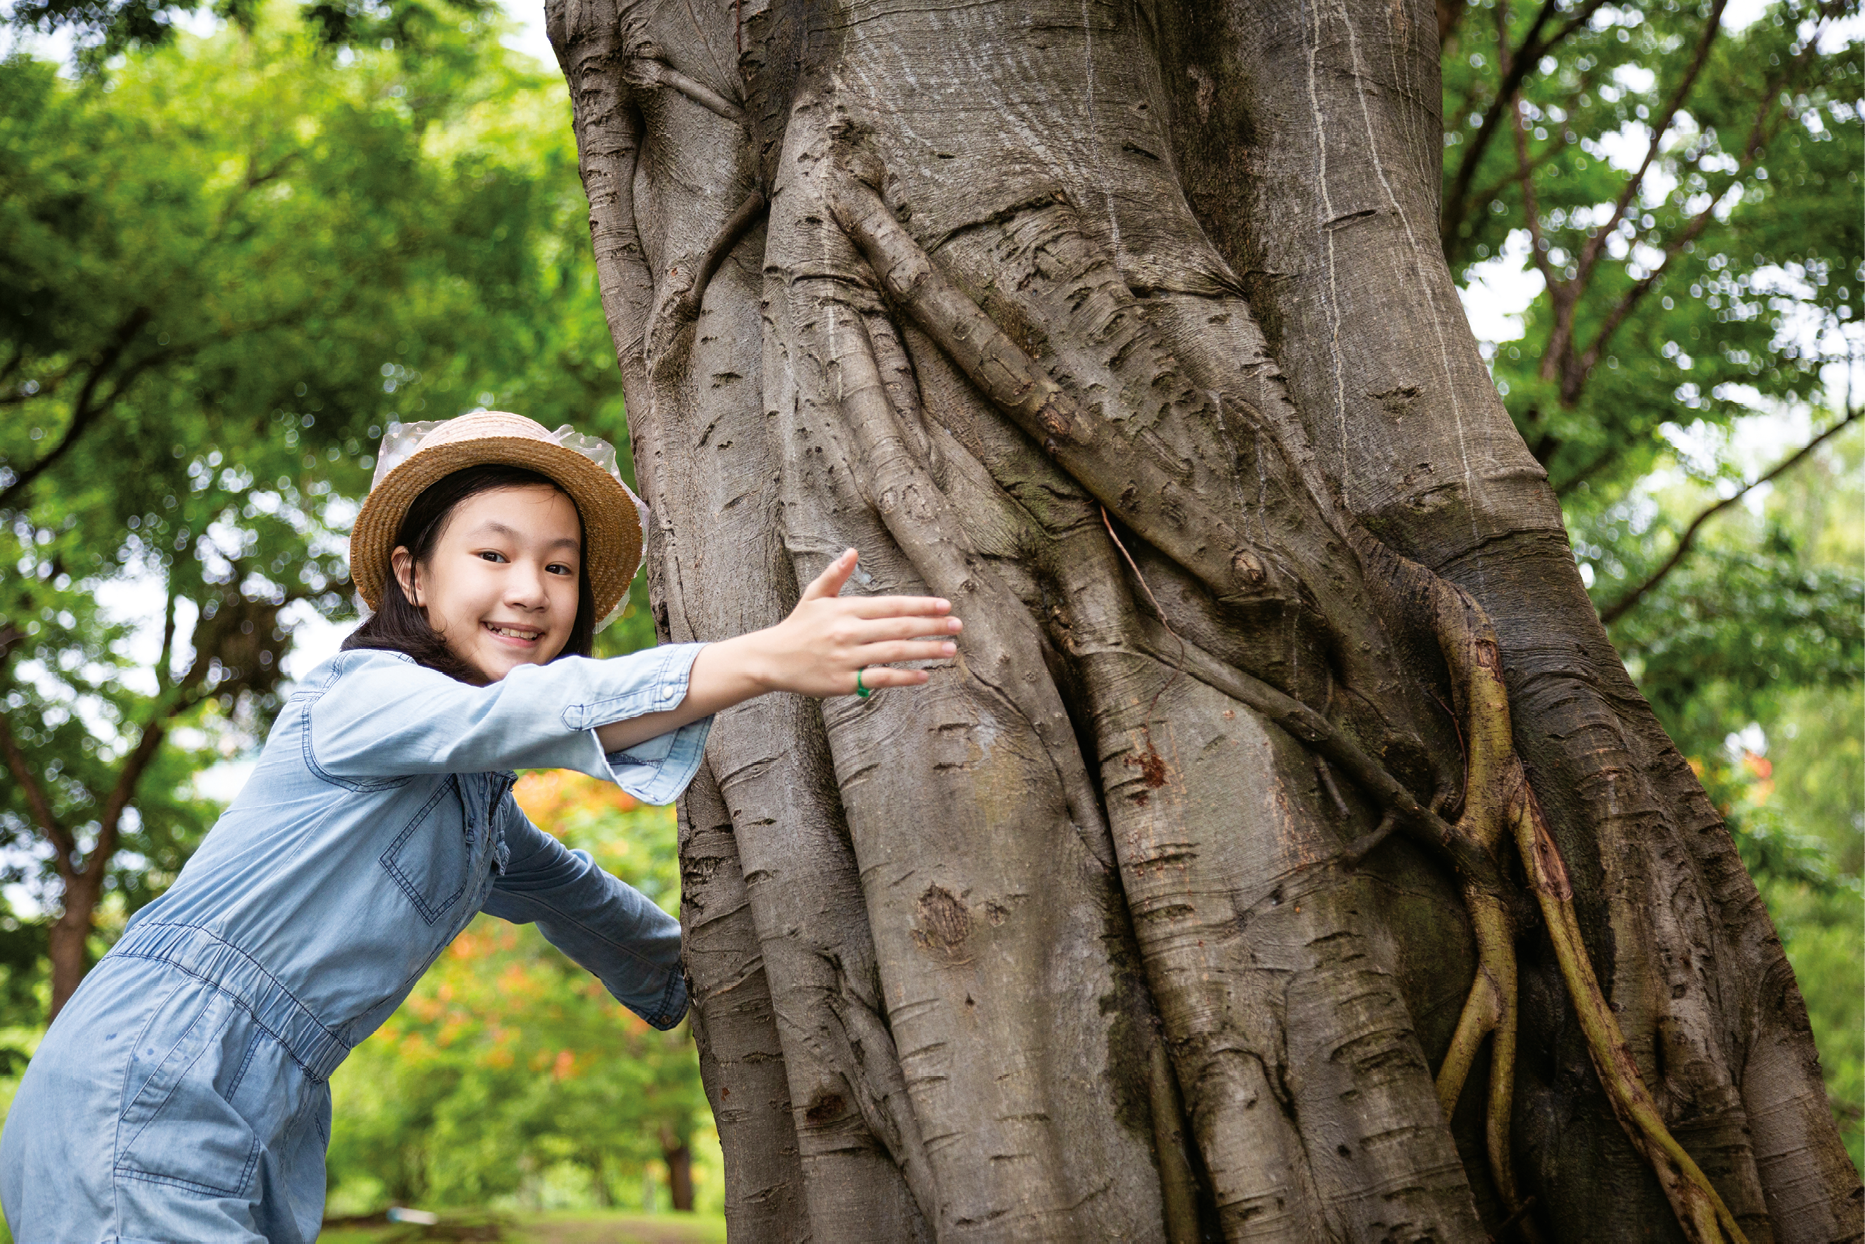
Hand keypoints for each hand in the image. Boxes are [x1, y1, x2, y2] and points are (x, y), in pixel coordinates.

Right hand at [739, 548, 959, 696]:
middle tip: (958, 625)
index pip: (892, 605)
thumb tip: (852, 552)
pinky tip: (925, 675)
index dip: (920, 605)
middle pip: (899, 627)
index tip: (945, 605)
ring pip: (894, 652)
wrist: (772, 659)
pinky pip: (881, 678)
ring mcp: (847, 657)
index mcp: (846, 609)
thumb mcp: (814, 596)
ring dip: (926, 650)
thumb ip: (835, 574)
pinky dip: (904, 677)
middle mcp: (849, 631)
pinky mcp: (844, 680)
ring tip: (950, 649)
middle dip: (932, 626)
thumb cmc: (798, 626)